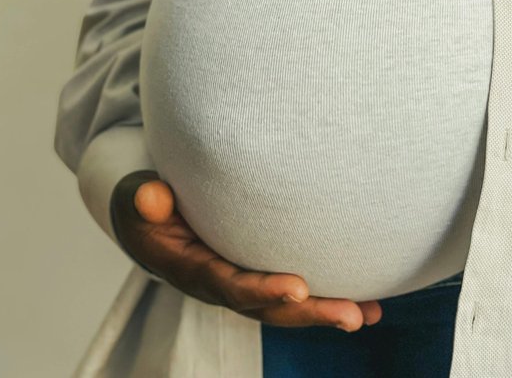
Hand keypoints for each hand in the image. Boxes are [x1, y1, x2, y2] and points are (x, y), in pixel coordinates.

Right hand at [110, 170, 381, 331]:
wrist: (154, 224)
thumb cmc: (149, 208)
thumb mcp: (138, 199)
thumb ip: (144, 198)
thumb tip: (152, 196)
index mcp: (194, 271)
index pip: (231, 286)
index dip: (262, 290)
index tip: (298, 287)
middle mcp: (223, 286)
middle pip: (270, 308)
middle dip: (311, 313)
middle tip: (351, 315)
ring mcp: (245, 286)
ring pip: (289, 306)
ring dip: (328, 312)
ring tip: (369, 314)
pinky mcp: (262, 278)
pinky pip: (298, 294)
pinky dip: (333, 299)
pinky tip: (372, 304)